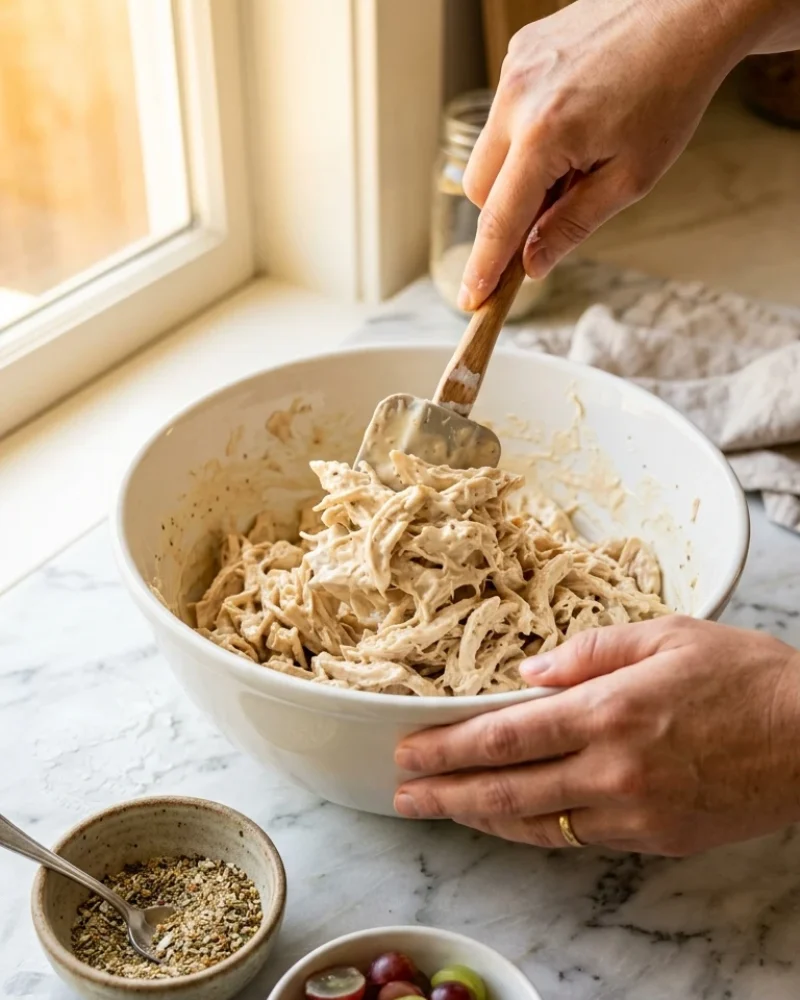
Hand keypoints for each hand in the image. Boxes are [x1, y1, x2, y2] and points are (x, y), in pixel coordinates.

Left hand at [394, 617, 799, 855]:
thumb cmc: (743, 676)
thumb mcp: (664, 635)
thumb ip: (587, 652)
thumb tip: (529, 674)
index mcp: (608, 712)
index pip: (504, 737)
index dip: (448, 748)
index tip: (410, 751)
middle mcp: (612, 771)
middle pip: (506, 793)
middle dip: (446, 794)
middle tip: (404, 794)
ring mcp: (634, 814)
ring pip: (537, 826)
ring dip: (483, 819)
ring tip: (444, 809)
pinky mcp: (656, 838)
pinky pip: (581, 839)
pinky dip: (537, 828)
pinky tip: (514, 818)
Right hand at [458, 0, 762, 310]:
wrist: (687, 13)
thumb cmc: (669, 93)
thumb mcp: (631, 177)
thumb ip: (573, 224)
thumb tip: (532, 263)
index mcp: (544, 135)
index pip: (499, 219)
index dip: (485, 265)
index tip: (472, 298)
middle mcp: (516, 98)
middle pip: (479, 189)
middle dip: (508, 210)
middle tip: (559, 204)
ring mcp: (513, 70)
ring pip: (489, 151)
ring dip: (518, 170)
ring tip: (575, 154)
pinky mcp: (519, 53)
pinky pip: (504, 114)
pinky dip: (526, 134)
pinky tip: (572, 119)